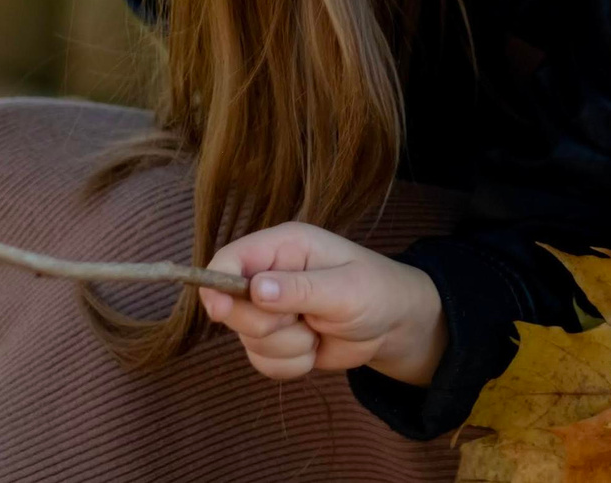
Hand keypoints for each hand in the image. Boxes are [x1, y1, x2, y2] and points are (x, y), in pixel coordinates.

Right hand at [199, 222, 447, 385]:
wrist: (394, 325)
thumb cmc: (376, 291)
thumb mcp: (344, 289)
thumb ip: (300, 289)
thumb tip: (256, 289)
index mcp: (284, 247)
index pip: (228, 260)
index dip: (216, 284)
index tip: (222, 311)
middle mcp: (270, 275)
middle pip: (230, 308)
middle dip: (268, 326)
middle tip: (304, 320)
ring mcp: (270, 310)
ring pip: (249, 342)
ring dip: (288, 347)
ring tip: (319, 330)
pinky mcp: (276, 340)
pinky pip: (263, 363)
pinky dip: (292, 363)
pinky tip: (315, 347)